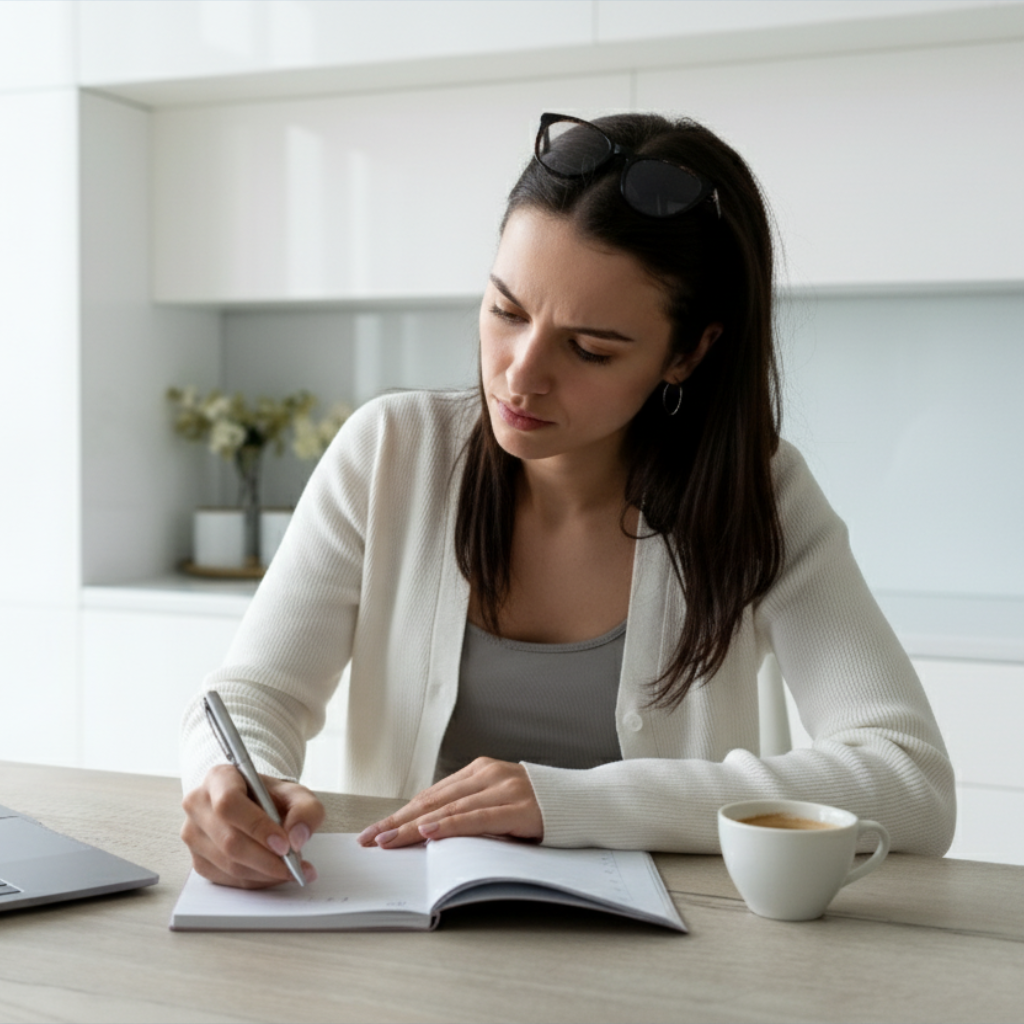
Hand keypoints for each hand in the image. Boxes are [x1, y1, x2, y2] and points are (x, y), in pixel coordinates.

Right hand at [181, 764, 324, 887]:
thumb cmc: (271, 798)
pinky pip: (226, 878)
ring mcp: (193, 835)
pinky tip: (272, 874)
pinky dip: (255, 881)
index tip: (284, 844)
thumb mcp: (296, 794)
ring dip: (264, 873)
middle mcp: (198, 805)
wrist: (256, 806)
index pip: (229, 803)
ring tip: (291, 870)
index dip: (257, 826)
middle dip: (266, 859)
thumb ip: (305, 810)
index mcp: (219, 778)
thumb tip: (297, 838)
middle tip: (294, 865)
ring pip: (228, 863)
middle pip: (229, 840)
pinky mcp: (197, 860)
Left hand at [357, 757, 542, 847]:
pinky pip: (475, 818)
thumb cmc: (540, 807)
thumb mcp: (500, 804)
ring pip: (447, 809)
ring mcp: (501, 788)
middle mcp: (487, 775)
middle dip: (398, 821)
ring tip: (388, 840)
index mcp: (480, 771)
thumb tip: (431, 830)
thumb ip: (471, 811)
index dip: (401, 813)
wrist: (584, 801)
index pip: (431, 795)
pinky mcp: (516, 806)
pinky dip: (448, 825)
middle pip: (432, 800)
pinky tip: (428, 831)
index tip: (376, 829)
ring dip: (413, 826)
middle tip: (370, 838)